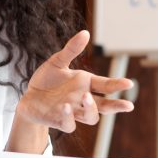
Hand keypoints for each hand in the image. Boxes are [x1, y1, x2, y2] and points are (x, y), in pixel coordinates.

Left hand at [17, 30, 133, 132]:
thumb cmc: (47, 80)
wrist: (28, 98)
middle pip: (105, 106)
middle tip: (127, 105)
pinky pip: (69, 125)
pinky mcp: (59, 121)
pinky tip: (66, 107)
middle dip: (116, 106)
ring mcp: (73, 112)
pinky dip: (69, 117)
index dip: (117, 85)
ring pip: (90, 117)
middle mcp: (82, 100)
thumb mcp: (57, 61)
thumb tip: (85, 32)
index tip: (128, 83)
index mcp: (86, 84)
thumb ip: (71, 49)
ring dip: (91, 109)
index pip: (106, 85)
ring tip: (85, 97)